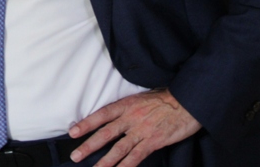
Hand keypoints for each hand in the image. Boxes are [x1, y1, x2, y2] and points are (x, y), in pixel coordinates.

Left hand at [68, 89, 200, 166]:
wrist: (187, 101)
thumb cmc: (164, 99)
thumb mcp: (140, 98)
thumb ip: (127, 109)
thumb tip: (113, 118)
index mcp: (126, 105)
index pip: (101, 115)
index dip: (86, 124)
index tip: (72, 132)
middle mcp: (130, 118)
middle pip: (105, 133)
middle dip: (89, 146)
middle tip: (75, 155)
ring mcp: (142, 130)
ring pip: (119, 148)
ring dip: (105, 161)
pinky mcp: (154, 141)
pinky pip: (137, 156)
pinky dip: (127, 165)